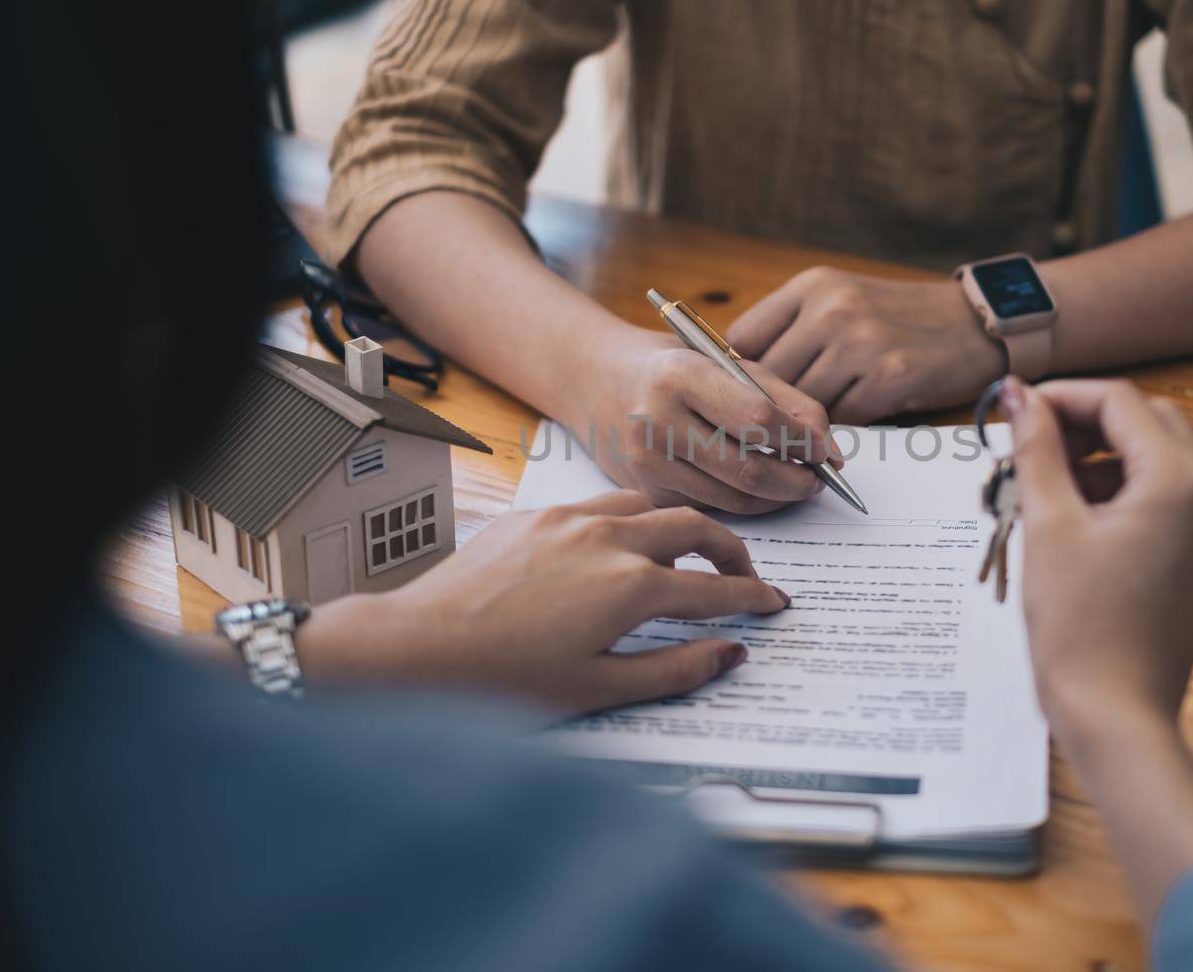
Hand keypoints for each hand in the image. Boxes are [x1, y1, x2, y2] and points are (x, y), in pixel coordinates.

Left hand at [299, 491, 788, 715]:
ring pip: (648, 503)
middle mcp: (607, 541)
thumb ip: (674, 670)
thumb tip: (728, 655)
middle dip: (729, 549)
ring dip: (679, 524)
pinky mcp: (535, 514)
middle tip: (743, 573)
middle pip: (694, 527)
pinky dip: (629, 518)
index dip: (753, 596)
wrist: (418, 649)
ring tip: (687, 552)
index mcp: (631, 588)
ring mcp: (569, 520)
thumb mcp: (598, 690)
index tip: (774, 603)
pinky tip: (620, 544)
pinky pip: (600, 502)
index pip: (716, 589)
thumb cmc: (501, 681)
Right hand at [580, 329, 839, 513]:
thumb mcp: (726, 361)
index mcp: (680, 376)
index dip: (803, 439)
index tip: (827, 450)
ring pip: (734, 499)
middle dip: (796, 481)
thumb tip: (829, 449)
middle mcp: (656, 421)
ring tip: (793, 483)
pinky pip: (712, 507)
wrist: (595, 380)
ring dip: (774, 498)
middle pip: (748, 470)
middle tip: (817, 480)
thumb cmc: (674, 366)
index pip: (758, 418)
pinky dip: (743, 502)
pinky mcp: (646, 493)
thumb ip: (782, 398)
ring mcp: (647, 463)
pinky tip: (753, 486)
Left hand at [727, 268, 1005, 422]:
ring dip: (807, 421)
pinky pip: (841, 420)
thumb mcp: (841, 301)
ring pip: (802, 404)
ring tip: (818, 424)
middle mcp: (832, 309)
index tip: (744, 397)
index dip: (738, 376)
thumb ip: (791, 330)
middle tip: (778, 425)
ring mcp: (861, 343)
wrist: (974, 323)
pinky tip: (856, 417)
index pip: (742, 340)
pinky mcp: (888, 378)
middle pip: (768, 378)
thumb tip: (732, 379)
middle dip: (771, 408)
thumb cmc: (898, 320)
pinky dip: (843, 427)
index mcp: (813, 287)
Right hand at [1005, 378, 1192, 739]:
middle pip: (1149, 424)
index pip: (1120, 403)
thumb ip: (1035, 448)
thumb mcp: (1048, 525)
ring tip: (1046, 490)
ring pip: (1163, 462)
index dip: (1062, 397)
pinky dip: (1128, 496)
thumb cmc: (1079, 628)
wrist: (1115, 715)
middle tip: (1030, 446)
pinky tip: (1079, 523)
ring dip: (1106, 461)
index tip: (1017, 409)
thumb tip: (1019, 396)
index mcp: (1180, 482)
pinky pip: (1173, 504)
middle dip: (1087, 425)